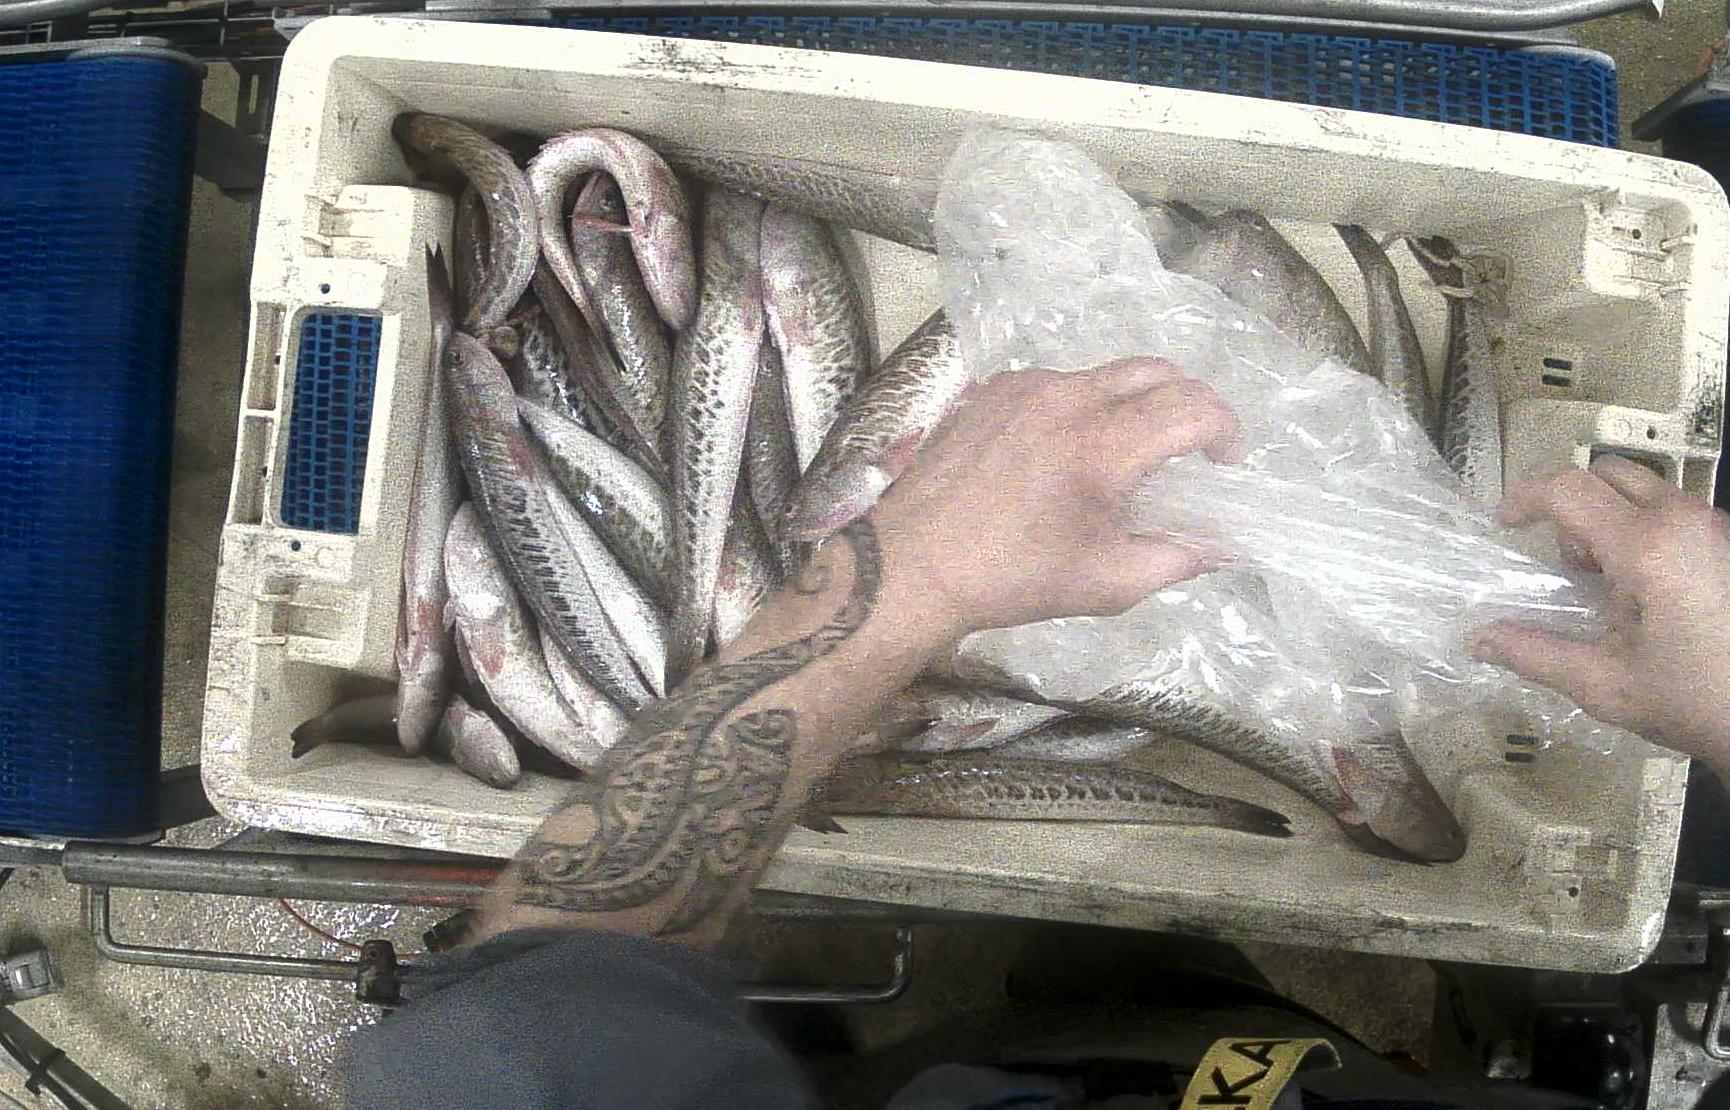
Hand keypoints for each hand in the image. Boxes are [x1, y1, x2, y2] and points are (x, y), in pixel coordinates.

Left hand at [869, 357, 1241, 637]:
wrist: (914, 563)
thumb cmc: (1013, 579)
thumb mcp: (1107, 583)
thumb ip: (1177, 559)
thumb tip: (1223, 547)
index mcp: (1102, 447)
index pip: (1194, 407)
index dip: (1226, 430)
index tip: (1224, 463)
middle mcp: (1068, 399)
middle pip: (1158, 372)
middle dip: (1188, 405)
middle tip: (1187, 450)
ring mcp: (1027, 387)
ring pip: (1107, 374)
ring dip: (1133, 404)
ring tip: (1124, 454)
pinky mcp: (995, 388)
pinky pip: (1060, 382)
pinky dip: (1081, 407)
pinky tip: (1064, 452)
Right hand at [1470, 455, 1729, 769]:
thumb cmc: (1698, 701)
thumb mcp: (1607, 685)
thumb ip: (1536, 654)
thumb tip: (1479, 640)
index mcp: (1649, 548)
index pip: (1568, 489)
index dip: (1524, 498)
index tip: (1504, 525)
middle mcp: (1687, 521)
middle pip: (1608, 472)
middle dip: (1572, 504)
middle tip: (1568, 563)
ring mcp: (1719, 527)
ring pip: (1647, 490)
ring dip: (1612, 518)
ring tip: (1611, 585)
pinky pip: (1679, 513)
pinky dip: (1647, 531)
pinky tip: (1652, 593)